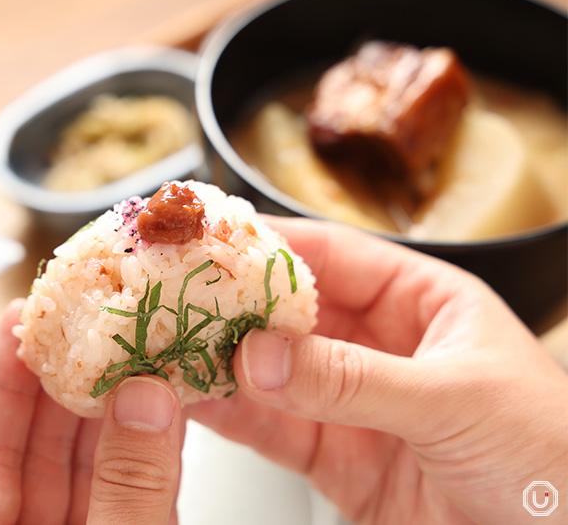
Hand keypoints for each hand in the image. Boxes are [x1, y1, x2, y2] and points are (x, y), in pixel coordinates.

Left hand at [0, 299, 183, 524]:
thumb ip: (126, 490)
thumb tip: (145, 400)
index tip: (17, 319)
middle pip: (39, 449)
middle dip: (71, 383)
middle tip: (95, 322)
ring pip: (92, 470)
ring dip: (119, 414)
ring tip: (140, 354)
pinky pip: (133, 497)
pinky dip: (152, 457)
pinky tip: (169, 415)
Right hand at [187, 216, 567, 524]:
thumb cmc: (556, 456)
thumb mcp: (456, 400)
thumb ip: (355, 378)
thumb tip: (266, 355)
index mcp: (421, 303)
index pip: (333, 256)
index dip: (269, 245)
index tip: (211, 242)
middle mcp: (381, 347)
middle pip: (290, 313)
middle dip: (231, 306)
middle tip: (175, 298)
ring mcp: (355, 404)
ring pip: (273, 372)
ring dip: (222, 362)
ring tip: (172, 348)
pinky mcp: (338, 460)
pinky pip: (275, 430)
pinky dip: (233, 417)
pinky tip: (198, 402)